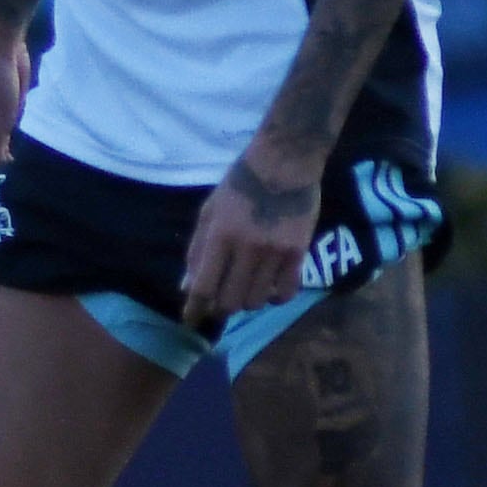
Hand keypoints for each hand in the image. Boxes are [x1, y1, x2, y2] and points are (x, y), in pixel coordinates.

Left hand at [179, 155, 323, 326]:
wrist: (284, 165)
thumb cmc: (238, 187)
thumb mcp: (208, 213)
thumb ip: (197, 251)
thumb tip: (187, 287)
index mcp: (220, 236)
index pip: (203, 286)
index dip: (194, 309)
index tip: (189, 321)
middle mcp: (247, 248)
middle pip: (230, 301)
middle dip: (219, 308)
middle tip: (217, 302)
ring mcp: (276, 252)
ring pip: (256, 300)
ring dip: (245, 302)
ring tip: (242, 289)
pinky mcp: (299, 253)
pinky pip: (286, 292)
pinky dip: (273, 298)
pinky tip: (267, 290)